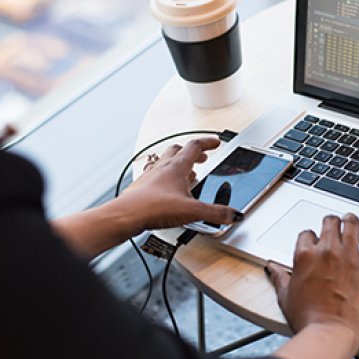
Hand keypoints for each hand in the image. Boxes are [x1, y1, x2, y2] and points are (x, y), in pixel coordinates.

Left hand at [107, 137, 239, 235]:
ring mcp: (151, 176)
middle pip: (178, 150)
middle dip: (192, 152)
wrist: (126, 215)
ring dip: (178, 164)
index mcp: (176, 166)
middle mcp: (162, 167)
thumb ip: (215, 213)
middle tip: (201, 157)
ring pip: (166, 161)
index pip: (195, 146)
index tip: (215, 142)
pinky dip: (165, 178)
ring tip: (187, 173)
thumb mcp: (192, 211)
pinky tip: (168, 190)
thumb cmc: (153, 207)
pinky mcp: (142, 187)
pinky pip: (156, 175)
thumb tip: (232, 214)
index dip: (208, 142)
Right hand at [267, 214, 358, 350]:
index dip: (310, 238)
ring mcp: (349, 256)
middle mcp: (327, 250)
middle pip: (330, 221)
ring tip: (351, 223)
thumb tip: (272, 268)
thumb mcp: (285, 296)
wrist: (330, 332)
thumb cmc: (308, 318)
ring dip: (350, 222)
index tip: (314, 244)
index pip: (307, 233)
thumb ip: (279, 277)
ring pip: (352, 223)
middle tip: (333, 228)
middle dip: (330, 223)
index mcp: (305, 255)